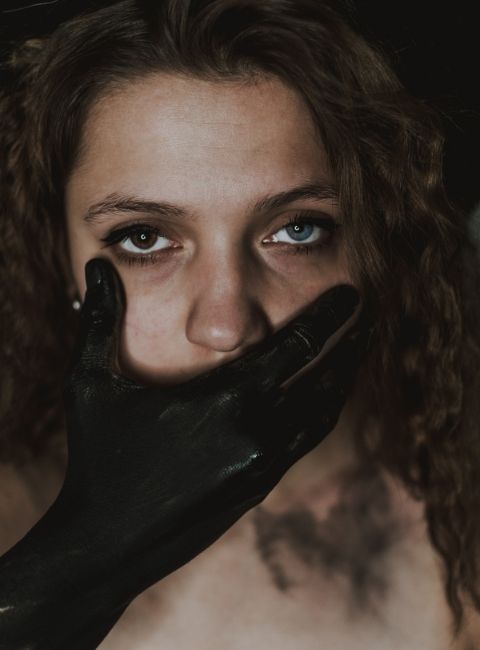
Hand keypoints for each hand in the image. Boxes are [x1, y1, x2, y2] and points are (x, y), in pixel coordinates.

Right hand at [60, 257, 365, 590]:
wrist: (108, 546)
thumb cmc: (99, 459)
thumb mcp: (92, 383)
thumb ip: (100, 319)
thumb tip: (95, 266)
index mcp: (227, 399)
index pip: (298, 345)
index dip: (330, 314)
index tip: (354, 292)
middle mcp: (258, 431)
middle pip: (326, 379)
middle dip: (352, 343)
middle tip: (369, 317)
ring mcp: (264, 465)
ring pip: (323, 414)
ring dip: (343, 380)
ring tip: (355, 354)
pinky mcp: (261, 487)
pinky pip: (306, 440)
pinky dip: (321, 412)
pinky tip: (318, 400)